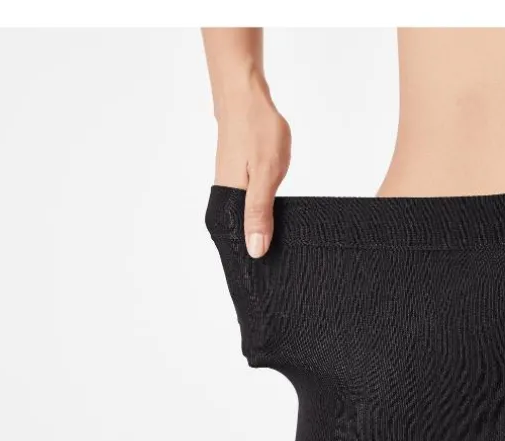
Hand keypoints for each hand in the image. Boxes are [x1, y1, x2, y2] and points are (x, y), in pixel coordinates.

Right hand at [213, 85, 290, 258]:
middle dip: (256, 251)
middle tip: (281, 272)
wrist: (245, 96)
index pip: (235, 245)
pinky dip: (259, 216)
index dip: (251, 262)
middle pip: (237, 235)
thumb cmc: (256, 131)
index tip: (269, 280)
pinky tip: (273, 223)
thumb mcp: (266, 175)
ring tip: (280, 253)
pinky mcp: (236, 178)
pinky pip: (246, 206)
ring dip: (259, 234)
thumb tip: (255, 250)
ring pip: (243, 221)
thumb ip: (260, 213)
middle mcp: (224, 197)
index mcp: (227, 201)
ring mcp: (229, 186)